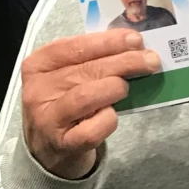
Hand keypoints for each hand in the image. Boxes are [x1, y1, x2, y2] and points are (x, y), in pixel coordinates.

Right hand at [21, 31, 161, 179]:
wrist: (46, 149)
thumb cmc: (62, 102)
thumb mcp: (65, 76)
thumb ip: (89, 59)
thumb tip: (130, 46)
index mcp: (37, 64)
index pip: (75, 46)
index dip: (108, 41)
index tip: (135, 39)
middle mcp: (37, 89)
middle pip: (86, 69)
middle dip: (124, 62)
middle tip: (150, 60)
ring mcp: (47, 118)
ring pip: (86, 95)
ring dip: (115, 87)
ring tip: (126, 87)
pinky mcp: (62, 144)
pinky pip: (92, 129)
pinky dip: (108, 119)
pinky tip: (111, 115)